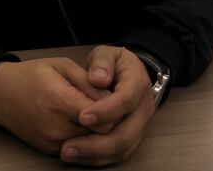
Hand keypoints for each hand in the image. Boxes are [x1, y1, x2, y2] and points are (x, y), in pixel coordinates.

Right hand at [0, 58, 113, 154]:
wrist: (0, 92)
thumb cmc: (30, 75)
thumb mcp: (61, 66)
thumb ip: (88, 82)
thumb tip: (111, 96)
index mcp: (61, 101)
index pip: (104, 118)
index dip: (113, 109)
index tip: (113, 98)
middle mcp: (56, 127)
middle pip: (100, 134)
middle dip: (107, 120)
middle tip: (105, 105)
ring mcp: (52, 141)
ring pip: (90, 143)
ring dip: (95, 130)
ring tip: (90, 112)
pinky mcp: (49, 149)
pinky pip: (76, 147)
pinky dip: (82, 136)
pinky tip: (77, 121)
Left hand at [60, 46, 155, 165]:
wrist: (128, 74)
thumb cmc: (114, 64)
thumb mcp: (107, 54)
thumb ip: (102, 63)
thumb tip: (97, 79)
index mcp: (138, 84)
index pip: (126, 100)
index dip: (105, 110)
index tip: (82, 116)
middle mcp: (144, 109)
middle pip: (126, 133)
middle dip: (97, 142)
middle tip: (69, 145)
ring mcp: (140, 126)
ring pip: (122, 148)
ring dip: (95, 154)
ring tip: (68, 153)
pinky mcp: (132, 138)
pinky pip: (118, 154)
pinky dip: (98, 158)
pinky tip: (78, 156)